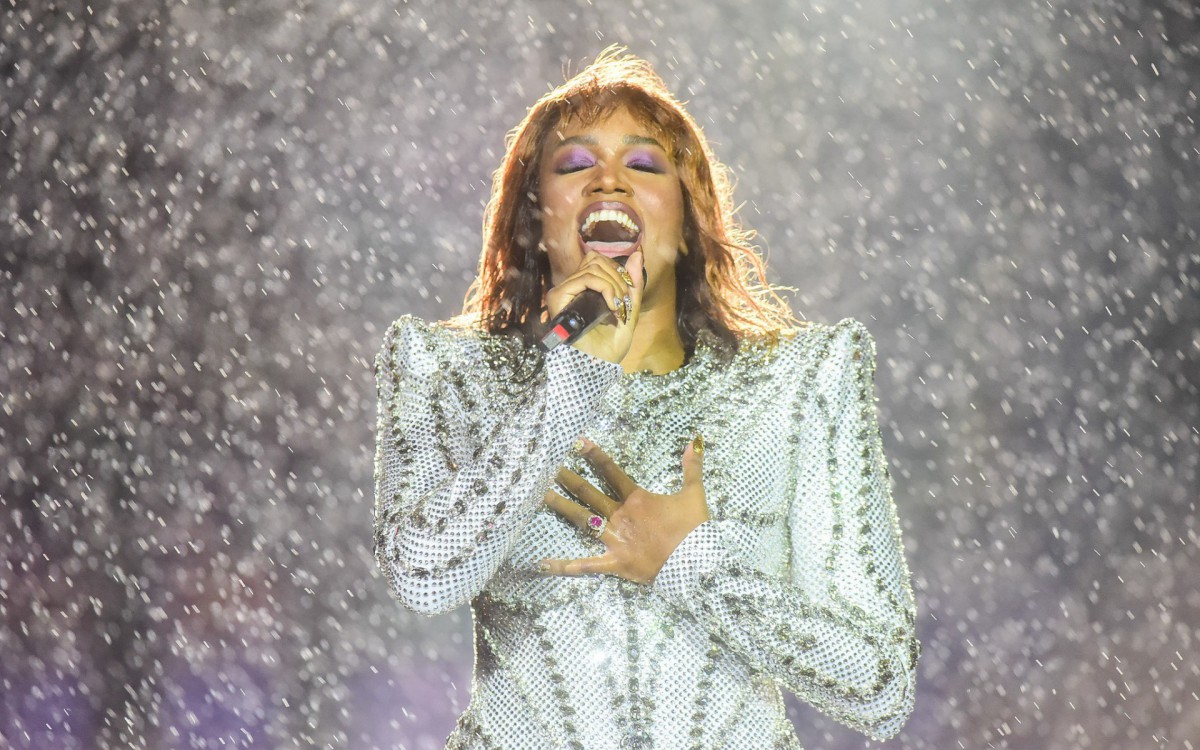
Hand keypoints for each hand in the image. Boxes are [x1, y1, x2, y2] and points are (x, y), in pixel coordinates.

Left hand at [539, 435, 709, 584]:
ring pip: (583, 521)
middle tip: (546, 466)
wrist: (697, 562)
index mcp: (637, 499)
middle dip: (567, 478)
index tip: (577, 442)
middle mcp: (621, 516)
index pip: (611, 471)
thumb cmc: (694, 528)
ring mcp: (616, 539)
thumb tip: (693, 441)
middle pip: (588, 493)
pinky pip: (585, 565)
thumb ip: (691, 467)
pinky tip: (541, 564)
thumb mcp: (694, 494)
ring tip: (539, 497)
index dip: (594, 455)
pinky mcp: (615, 562)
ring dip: (561, 508)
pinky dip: (564, 566)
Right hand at [543, 250, 644, 364]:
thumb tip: (638, 254)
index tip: (628, 294)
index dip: (618, 270)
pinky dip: (605, 288)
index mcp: (583, 290)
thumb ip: (633, 285)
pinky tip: (611, 307)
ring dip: (613, 285)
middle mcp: (571, 289)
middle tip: (624, 302)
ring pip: (593, 267)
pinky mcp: (558, 298)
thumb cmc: (609, 348)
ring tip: (618, 306)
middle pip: (596, 259)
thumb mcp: (629, 311)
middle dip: (619, 277)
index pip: (598, 260)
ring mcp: (563, 292)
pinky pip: (586, 278)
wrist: (597, 368)